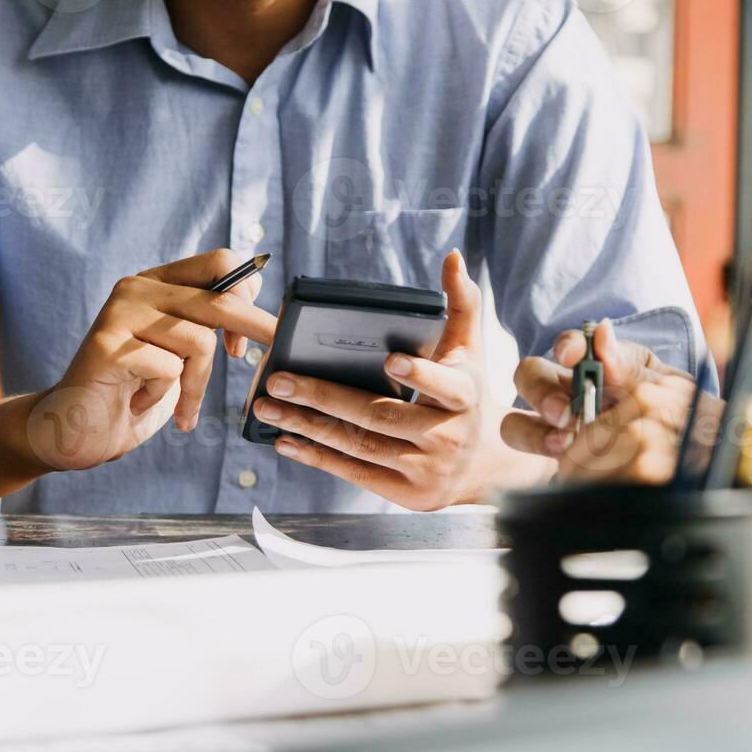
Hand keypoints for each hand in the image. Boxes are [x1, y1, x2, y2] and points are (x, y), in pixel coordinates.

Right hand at [25, 249, 276, 471]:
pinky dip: (164, 395)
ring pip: (199, 341)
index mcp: (158, 282)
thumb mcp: (180, 351)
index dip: (247, 296)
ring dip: (197, 385)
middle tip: (277, 350)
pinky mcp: (108, 345)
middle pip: (219, 300)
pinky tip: (138, 401)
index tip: (245, 339)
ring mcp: (119, 313)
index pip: (220, 262)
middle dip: (256, 329)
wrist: (78, 427)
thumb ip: (208, 324)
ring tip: (181, 406)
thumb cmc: (136, 390)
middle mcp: (136, 288)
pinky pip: (169, 368)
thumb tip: (264, 318)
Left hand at [252, 251, 525, 509]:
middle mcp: (449, 436)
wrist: (484, 463)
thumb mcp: (470, 350)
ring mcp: (427, 469)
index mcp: (466, 397)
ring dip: (308, 426)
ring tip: (267, 405)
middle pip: (380, 416)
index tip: (390, 358)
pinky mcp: (408, 494)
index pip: (445, 387)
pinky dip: (317, 457)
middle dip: (325, 398)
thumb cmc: (466, 393)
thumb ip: (461, 303)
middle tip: (278, 379)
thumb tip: (452, 257)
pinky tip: (284, 439)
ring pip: (360, 446)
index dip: (419, 374)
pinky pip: (355, 473)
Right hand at [502, 321, 720, 483]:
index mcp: (596, 365)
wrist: (689, 462)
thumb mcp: (665, 387)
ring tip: (561, 445)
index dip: (566, 346)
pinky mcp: (559, 469)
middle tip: (562, 411)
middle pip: (529, 378)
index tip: (572, 355)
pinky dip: (552, 470)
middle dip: (540, 392)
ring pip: (517, 425)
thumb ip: (632, 367)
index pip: (568, 346)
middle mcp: (566, 394)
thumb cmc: (675, 415)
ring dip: (534, 433)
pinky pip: (538, 468)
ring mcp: (557, 432)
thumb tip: (602, 334)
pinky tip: (576, 476)